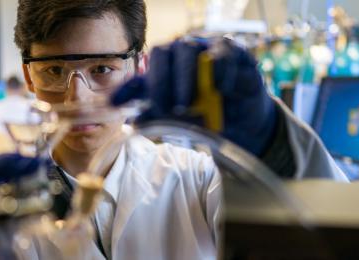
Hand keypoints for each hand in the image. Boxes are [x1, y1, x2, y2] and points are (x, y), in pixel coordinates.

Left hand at [111, 38, 276, 155]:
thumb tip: (134, 120)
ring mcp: (208, 50)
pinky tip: (219, 90)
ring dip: (185, 78)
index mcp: (168, 70)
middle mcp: (184, 55)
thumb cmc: (207, 118)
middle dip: (161, 83)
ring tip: (187, 104)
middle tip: (167, 109)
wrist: (243, 124)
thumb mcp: (180, 122)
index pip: (142, 72)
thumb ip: (160, 117)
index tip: (115, 105)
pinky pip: (224, 53)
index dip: (128, 88)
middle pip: (163, 53)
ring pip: (189, 48)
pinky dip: (219, 71)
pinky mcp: (236, 53)